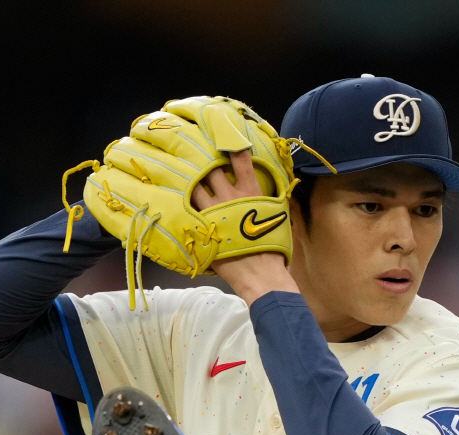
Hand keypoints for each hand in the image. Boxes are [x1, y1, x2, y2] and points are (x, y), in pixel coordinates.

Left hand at [191, 149, 296, 303]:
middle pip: (212, 170)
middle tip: (200, 158)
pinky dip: (184, 203)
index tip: (227, 138)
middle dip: (206, 164)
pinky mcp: (202, 226)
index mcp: (251, 191)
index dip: (232, 146)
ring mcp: (213, 210)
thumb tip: (279, 192)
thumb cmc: (273, 248)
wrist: (259, 272)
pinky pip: (188, 208)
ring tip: (186, 177)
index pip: (240, 159)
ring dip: (192, 181)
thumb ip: (275, 201)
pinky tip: (178, 201)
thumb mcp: (280, 219)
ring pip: (196, 186)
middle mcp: (230, 195)